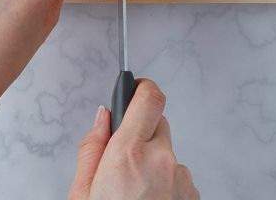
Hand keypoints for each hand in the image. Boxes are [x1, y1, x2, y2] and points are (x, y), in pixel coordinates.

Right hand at [69, 81, 199, 199]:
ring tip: (133, 195)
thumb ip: (92, 149)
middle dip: (141, 131)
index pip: (148, 97)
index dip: (140, 88)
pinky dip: (165, 185)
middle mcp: (162, 162)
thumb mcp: (81, 194)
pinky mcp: (194, 198)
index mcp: (128, 155)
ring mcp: (182, 182)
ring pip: (167, 153)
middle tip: (122, 158)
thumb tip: (102, 118)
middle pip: (158, 123)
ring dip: (153, 163)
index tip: (133, 87)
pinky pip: (177, 178)